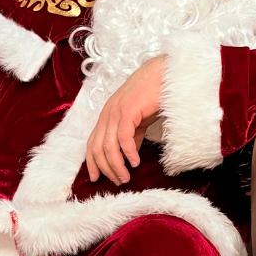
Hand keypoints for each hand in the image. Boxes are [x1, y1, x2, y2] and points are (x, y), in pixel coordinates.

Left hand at [86, 56, 164, 184]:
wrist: (163, 73)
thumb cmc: (153, 94)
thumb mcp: (139, 119)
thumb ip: (132, 135)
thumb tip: (129, 153)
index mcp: (107, 116)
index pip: (92, 143)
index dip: (92, 162)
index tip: (95, 178)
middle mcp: (107, 114)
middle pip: (97, 148)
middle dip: (106, 169)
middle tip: (118, 181)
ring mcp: (116, 111)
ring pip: (109, 146)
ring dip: (116, 165)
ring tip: (126, 177)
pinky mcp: (128, 110)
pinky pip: (123, 137)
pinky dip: (128, 153)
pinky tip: (135, 162)